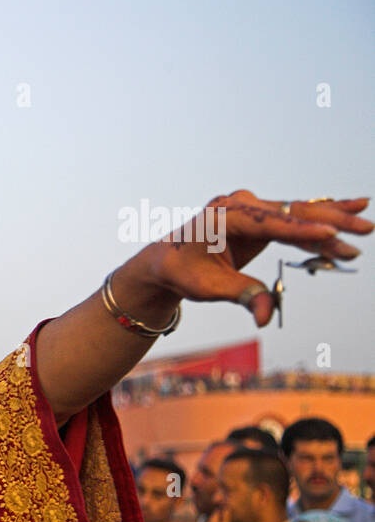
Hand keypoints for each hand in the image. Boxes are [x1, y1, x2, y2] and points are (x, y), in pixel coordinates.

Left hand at [133, 191, 368, 326]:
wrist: (167, 261)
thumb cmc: (184, 273)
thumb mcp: (208, 288)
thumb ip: (241, 295)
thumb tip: (264, 317)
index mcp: (226, 216)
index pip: (272, 224)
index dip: (304, 232)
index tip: (333, 236)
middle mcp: (241, 205)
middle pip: (293, 213)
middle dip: (331, 223)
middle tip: (365, 231)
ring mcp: (252, 208)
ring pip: (299, 215)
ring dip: (332, 223)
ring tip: (366, 227)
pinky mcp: (260, 217)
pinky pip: (294, 220)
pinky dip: (319, 224)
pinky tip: (350, 212)